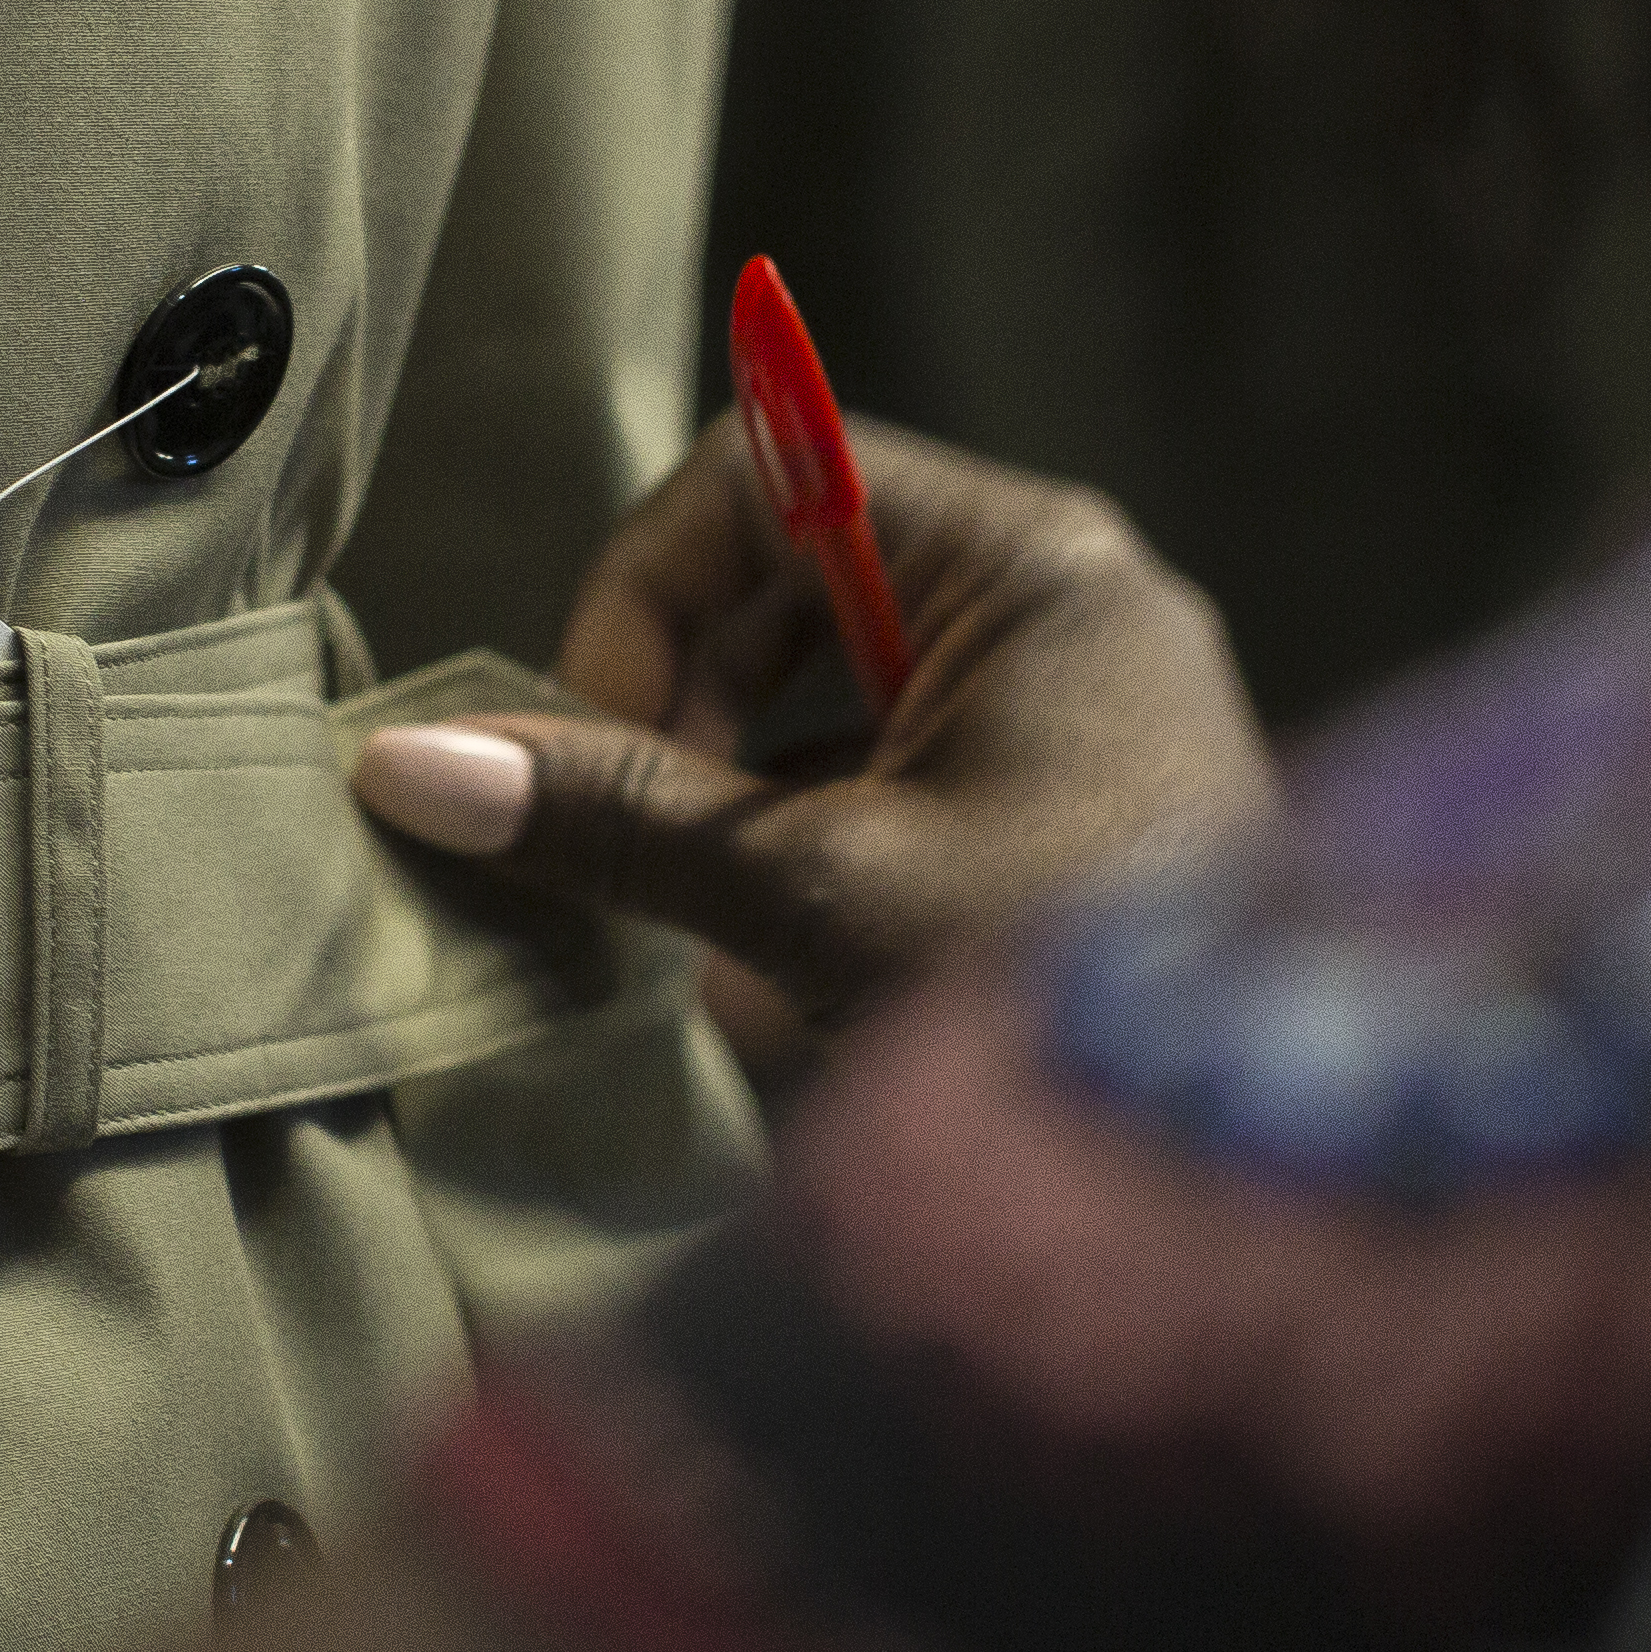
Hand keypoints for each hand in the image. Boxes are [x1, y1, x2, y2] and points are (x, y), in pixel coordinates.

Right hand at [351, 414, 1272, 1034]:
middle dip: (685, 699)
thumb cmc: (1058, 992)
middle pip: (793, 573)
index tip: (602, 743)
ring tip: (701, 919)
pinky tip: (774, 963)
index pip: (769, 472)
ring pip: (832, 683)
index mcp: (1031, 565)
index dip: (648, 592)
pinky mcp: (1067, 812)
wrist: (1244, 1179)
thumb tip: (405, 764)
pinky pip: (890, 771)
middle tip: (639, 844)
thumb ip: (616, 815)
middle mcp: (1064, 606)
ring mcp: (1074, 711)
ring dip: (733, 782)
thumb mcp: (814, 892)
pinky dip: (804, 841)